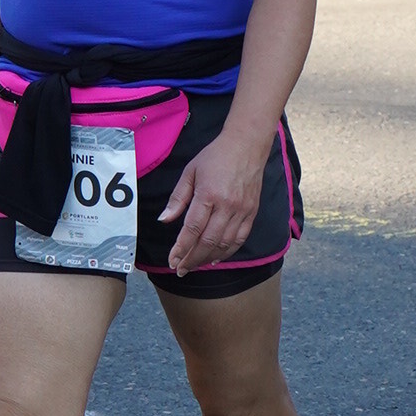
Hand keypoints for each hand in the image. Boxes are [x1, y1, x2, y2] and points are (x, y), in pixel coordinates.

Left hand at [159, 131, 266, 273]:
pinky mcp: (252, 212)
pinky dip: (227, 252)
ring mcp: (242, 210)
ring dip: (207, 258)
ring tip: (194, 265)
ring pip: (224, 243)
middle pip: (208, 241)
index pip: (192, 229)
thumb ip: (177, 198)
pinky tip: (215, 257)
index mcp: (208, 194)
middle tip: (180, 269)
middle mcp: (227, 205)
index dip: (181, 248)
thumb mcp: (190, 172)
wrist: (247, 145)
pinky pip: (240, 238)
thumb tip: (164, 220)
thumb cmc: (215, 157)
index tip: (171, 261)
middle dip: (192, 258)